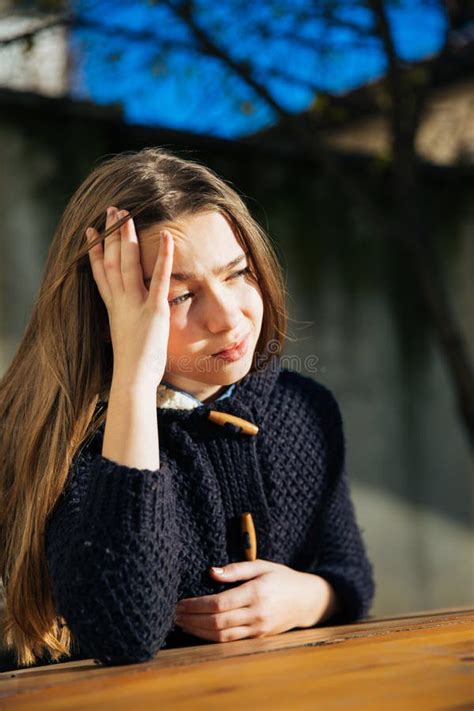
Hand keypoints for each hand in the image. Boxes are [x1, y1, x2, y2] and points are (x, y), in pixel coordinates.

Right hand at [86, 206, 173, 388]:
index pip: (101, 273)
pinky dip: (163, 256)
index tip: (91, 234)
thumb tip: (131, 321)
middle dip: (111, 234)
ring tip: (127, 214)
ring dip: (127, 237)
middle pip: (111, 261)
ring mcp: (135, 304)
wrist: (132, 378)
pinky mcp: (154, 310)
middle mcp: (120, 301)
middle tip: (111, 211)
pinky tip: (167, 237)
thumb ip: (128, 322)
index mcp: (113, 308)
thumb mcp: (126, 337)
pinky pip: (158, 278)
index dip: (95, 252)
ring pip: (127, 263)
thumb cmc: (132, 365)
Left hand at [174, 560, 333, 641]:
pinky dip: (211, 638)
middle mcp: (257, 614)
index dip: (197, 605)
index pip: (220, 603)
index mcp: (257, 593)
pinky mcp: (258, 639)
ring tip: (182, 623)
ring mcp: (258, 629)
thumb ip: (236, 569)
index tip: (181, 602)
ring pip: (222, 636)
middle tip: (175, 614)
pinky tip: (198, 630)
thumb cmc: (281, 578)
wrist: (307, 600)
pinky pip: (230, 641)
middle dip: (193, 619)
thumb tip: (211, 571)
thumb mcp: (262, 565)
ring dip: (198, 631)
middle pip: (218, 622)